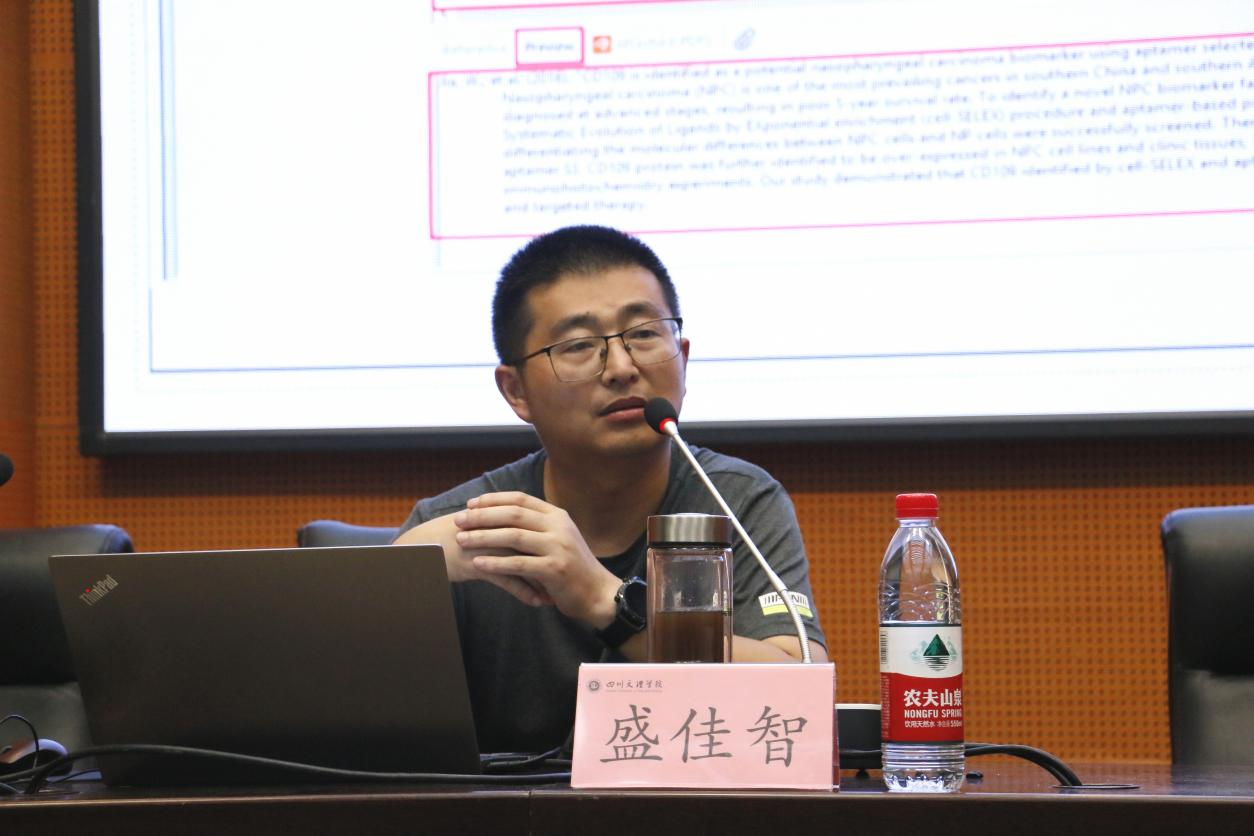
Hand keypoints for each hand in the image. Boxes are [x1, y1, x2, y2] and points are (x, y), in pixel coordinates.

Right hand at [393, 513, 553, 606]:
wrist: (423, 546)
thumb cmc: (452, 537)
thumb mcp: (479, 528)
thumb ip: (501, 528)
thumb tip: (525, 536)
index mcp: (499, 516)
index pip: (533, 528)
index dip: (550, 544)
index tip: (567, 558)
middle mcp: (497, 527)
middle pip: (534, 544)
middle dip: (551, 563)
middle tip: (568, 579)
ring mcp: (488, 545)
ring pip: (524, 563)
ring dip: (542, 581)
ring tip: (556, 595)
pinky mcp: (478, 563)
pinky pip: (508, 579)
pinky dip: (524, 592)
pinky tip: (537, 602)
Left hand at [452, 491, 620, 626]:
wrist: (598, 593)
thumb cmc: (572, 567)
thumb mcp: (559, 538)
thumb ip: (537, 526)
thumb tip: (502, 517)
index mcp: (557, 515)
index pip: (520, 499)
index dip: (493, 500)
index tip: (471, 505)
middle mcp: (558, 527)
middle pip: (513, 514)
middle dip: (482, 516)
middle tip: (459, 521)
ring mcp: (558, 547)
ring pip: (513, 536)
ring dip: (483, 537)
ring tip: (461, 540)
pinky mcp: (555, 570)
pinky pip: (519, 564)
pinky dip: (496, 563)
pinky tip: (478, 564)